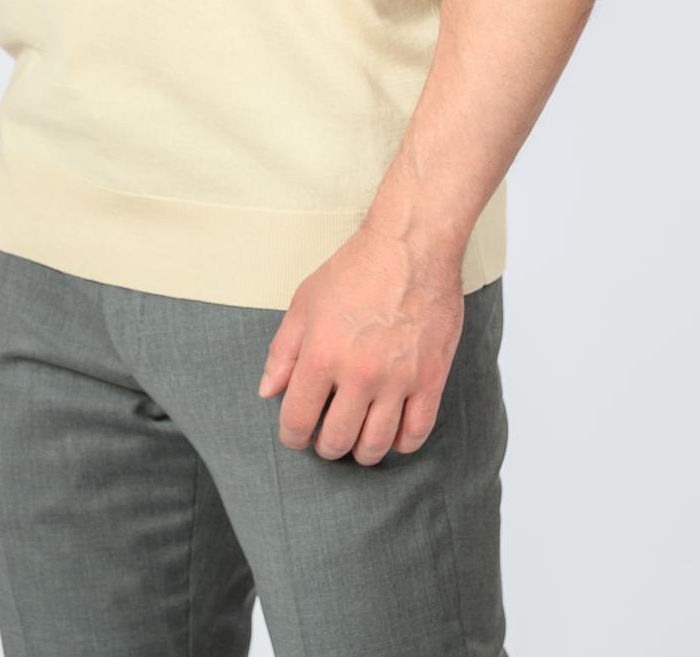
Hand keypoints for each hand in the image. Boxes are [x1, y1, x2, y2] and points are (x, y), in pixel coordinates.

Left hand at [256, 221, 464, 464]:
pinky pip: (416, 433)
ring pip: (376, 446)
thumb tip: (268, 391)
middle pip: (337, 441)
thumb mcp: (305, 302)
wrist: (411, 247)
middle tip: (326, 436)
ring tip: (357, 437)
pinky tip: (391, 431)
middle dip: (325, 446)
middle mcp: (359, 375)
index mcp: (322, 356)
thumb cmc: (355, 269)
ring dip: (361, 451)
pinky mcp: (431, 379)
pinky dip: (400, 442)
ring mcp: (398, 380)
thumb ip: (283, 351)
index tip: (296, 433)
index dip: (292, 435)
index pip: (297, 420)